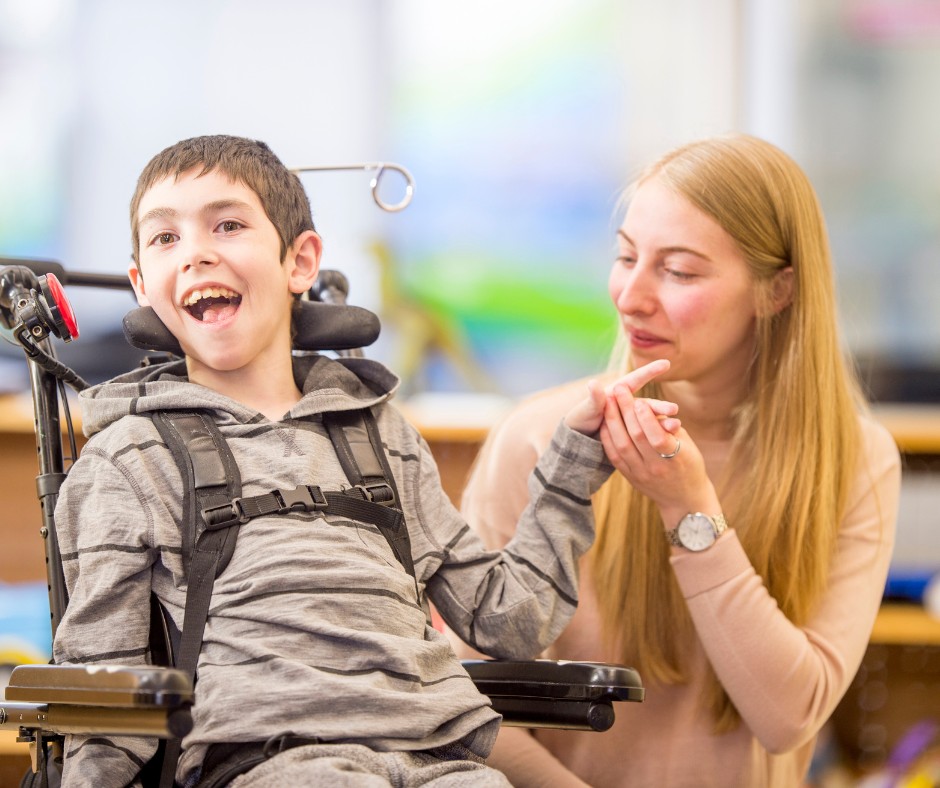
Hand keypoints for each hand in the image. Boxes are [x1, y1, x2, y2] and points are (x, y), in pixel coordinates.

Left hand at [564, 359, 673, 435]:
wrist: (579, 440)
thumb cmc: (581, 420)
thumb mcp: (586, 410)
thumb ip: (594, 399)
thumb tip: (593, 384)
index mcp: (617, 393)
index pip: (635, 379)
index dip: (649, 371)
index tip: (666, 363)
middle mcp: (628, 405)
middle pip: (647, 404)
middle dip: (660, 406)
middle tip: (673, 409)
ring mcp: (633, 419)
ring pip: (650, 420)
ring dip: (663, 422)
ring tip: (676, 426)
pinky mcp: (635, 434)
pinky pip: (648, 434)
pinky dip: (659, 435)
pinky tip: (671, 437)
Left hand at [599, 383, 718, 519]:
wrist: (684, 500)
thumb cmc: (689, 465)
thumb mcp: (687, 445)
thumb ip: (669, 427)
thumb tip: (653, 407)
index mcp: (674, 458)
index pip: (656, 436)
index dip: (646, 417)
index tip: (638, 399)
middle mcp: (655, 467)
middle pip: (635, 436)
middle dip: (625, 410)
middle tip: (618, 389)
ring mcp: (640, 474)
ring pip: (622, 445)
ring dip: (613, 421)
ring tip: (607, 401)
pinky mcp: (630, 477)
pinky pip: (614, 456)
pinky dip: (608, 438)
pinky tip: (604, 422)